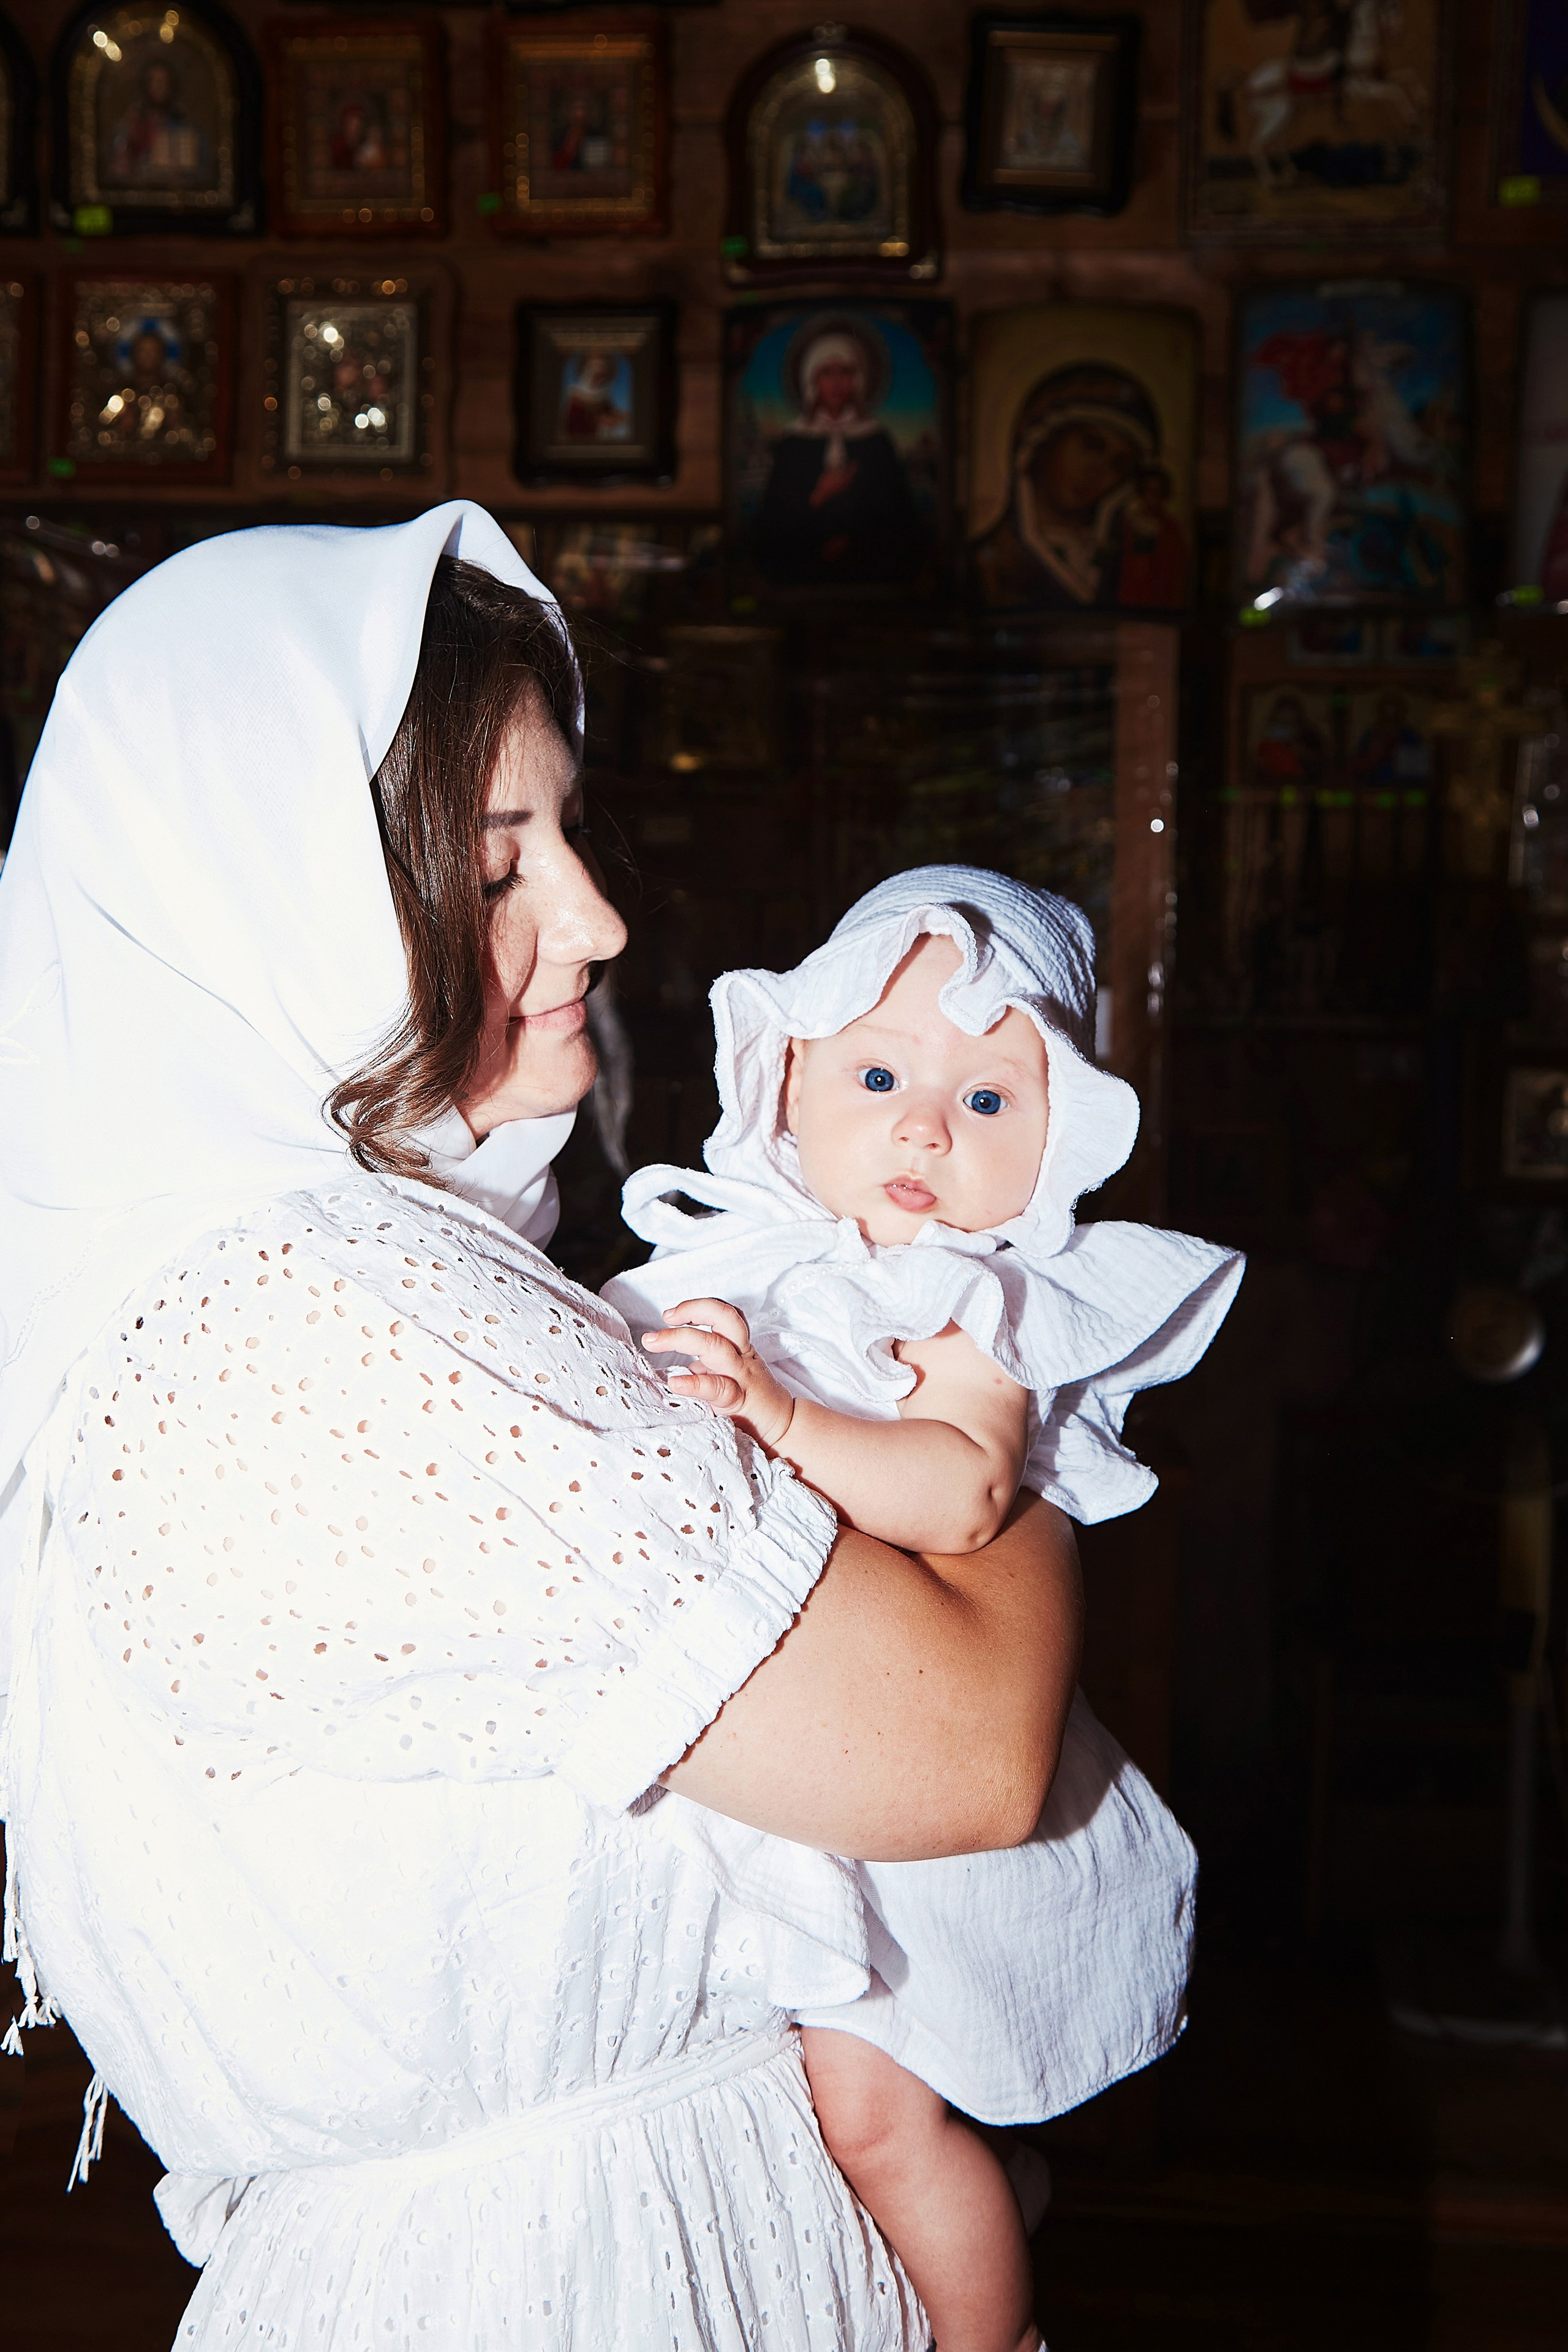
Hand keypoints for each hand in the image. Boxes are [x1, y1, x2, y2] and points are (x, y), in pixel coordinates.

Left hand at [642, 1298, 795, 1449]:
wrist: (784, 1426)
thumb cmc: (751, 1399)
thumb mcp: (731, 1372)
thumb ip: (706, 1363)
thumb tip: (671, 1362)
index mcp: (739, 1347)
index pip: (726, 1314)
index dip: (698, 1307)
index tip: (670, 1315)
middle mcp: (741, 1356)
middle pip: (723, 1319)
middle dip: (690, 1311)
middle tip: (664, 1319)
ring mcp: (741, 1376)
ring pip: (716, 1346)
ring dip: (680, 1338)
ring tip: (653, 1342)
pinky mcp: (738, 1400)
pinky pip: (717, 1387)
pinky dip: (693, 1384)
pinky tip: (675, 1383)